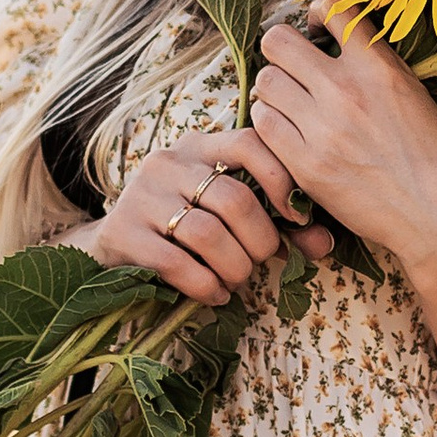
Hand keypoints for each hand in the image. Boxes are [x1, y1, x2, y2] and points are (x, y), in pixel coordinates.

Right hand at [89, 125, 316, 305]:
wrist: (112, 245)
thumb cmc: (183, 226)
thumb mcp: (226, 215)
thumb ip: (277, 224)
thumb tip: (325, 244)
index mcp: (199, 147)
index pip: (249, 142)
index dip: (281, 178)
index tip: (297, 216)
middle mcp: (169, 162)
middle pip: (233, 198)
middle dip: (260, 240)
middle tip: (263, 260)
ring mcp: (141, 196)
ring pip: (206, 233)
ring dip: (234, 266)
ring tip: (238, 280)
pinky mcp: (123, 233)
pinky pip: (176, 264)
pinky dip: (205, 285)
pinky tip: (215, 294)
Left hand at [250, 2, 436, 280]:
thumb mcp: (420, 96)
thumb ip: (380, 68)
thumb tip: (350, 50)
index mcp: (380, 65)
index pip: (332, 6)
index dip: (318, 10)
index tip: (320, 28)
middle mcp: (346, 89)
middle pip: (278, 42)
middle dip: (283, 51)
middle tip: (296, 70)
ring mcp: (323, 128)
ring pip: (264, 83)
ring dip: (274, 91)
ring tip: (292, 107)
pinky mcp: (307, 166)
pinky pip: (263, 126)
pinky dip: (271, 126)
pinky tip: (290, 136)